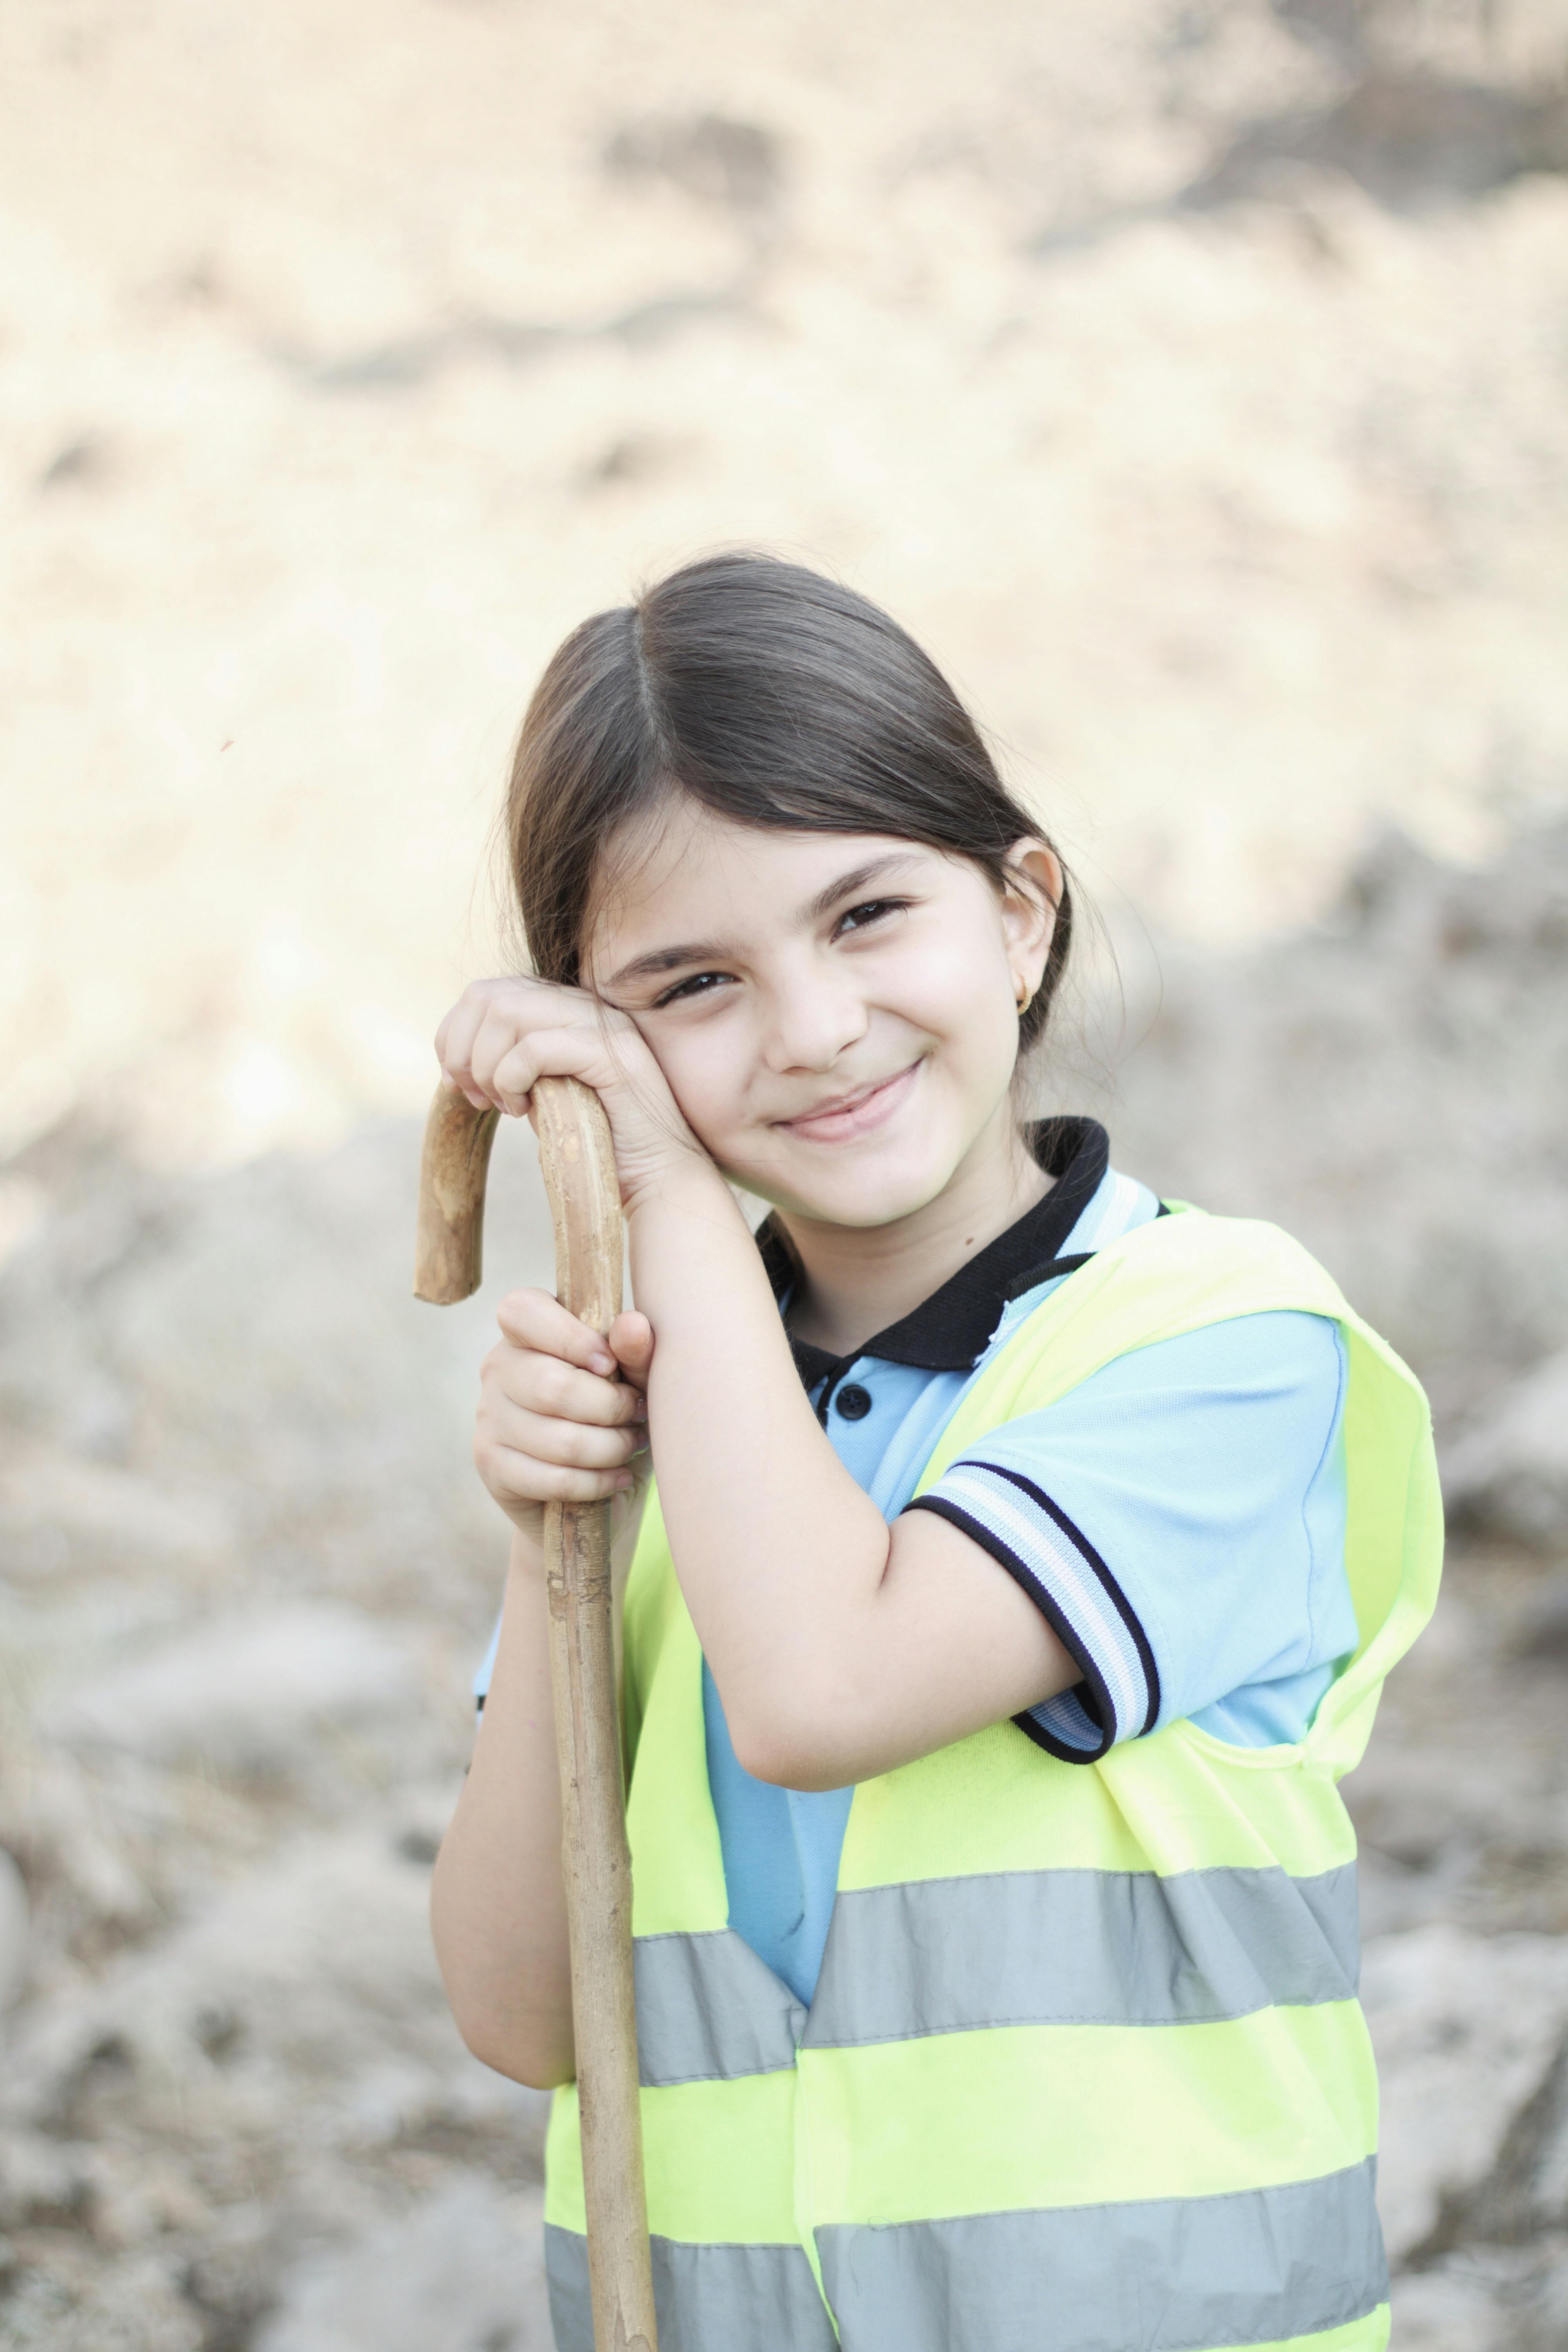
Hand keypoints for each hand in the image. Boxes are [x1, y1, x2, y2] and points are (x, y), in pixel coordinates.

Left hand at [435, 974, 708, 1210]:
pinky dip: (512, 1079)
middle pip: (490, 994)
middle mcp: (586, 1006)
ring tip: (501, 1104)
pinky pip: (535, 1048)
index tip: (457, 1083)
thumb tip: (457, 1059)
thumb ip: (511, 1064)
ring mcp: (604, 1025)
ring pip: (508, 1012)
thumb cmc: (599, 1142)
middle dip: (463, 1049)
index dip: (456, 1034)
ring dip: (487, 1065)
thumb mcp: (542, 1094)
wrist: (658, 1179)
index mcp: (567, 1009)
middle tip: (474, 1098)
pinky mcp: (613, 1055)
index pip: (489, 991)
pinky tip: (522, 1112)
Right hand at [475, 1289, 655, 1542]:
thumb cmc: (615, 1410)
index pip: (522, 1311)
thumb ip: (635, 1351)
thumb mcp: (634, 1379)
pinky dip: (598, 1483)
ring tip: (632, 1445)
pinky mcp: (491, 1466)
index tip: (611, 1364)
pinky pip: (554, 1479)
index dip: (571, 1336)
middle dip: (612, 1408)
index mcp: (525, 1331)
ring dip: (613, 1449)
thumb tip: (633, 1325)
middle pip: (554, 1386)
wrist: (593, 1487)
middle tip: (639, 1415)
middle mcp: (497, 1368)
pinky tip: (619, 1477)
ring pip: (560, 1440)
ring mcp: (488, 1418)